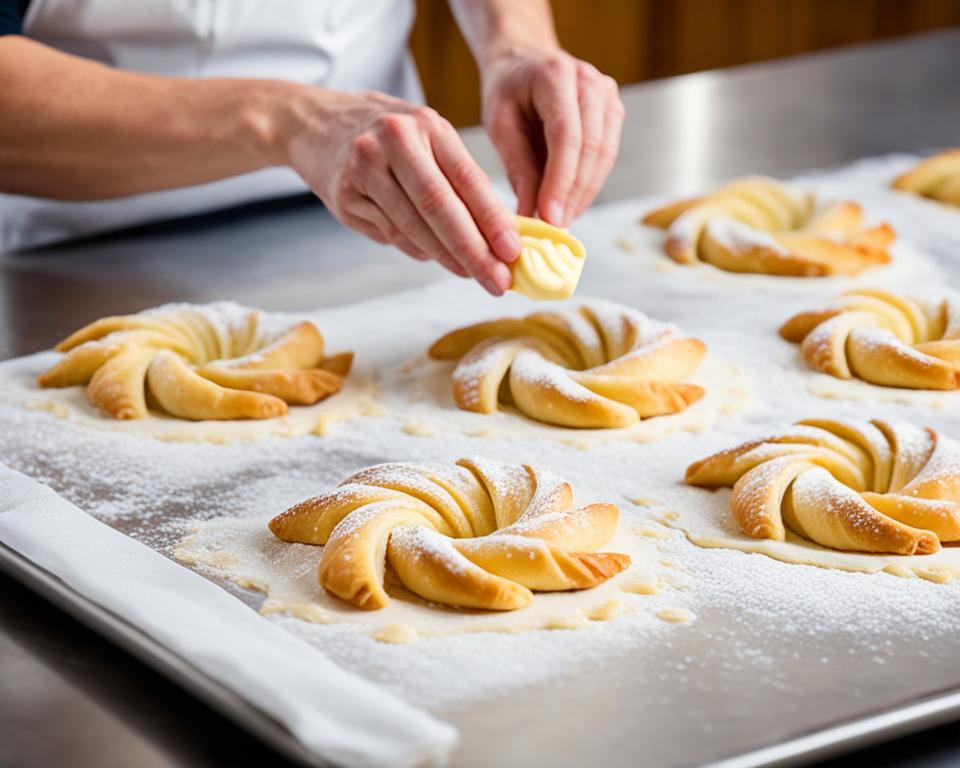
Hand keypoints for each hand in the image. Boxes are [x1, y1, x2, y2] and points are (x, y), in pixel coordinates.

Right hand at [284, 89, 518, 295]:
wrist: (313, 122)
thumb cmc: (385, 132)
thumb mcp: (425, 136)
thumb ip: (458, 176)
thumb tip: (498, 232)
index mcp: (425, 125)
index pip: (468, 180)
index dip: (493, 221)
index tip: (513, 252)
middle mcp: (393, 142)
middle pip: (440, 208)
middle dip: (474, 252)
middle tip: (498, 282)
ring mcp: (364, 170)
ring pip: (413, 228)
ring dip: (447, 259)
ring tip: (473, 275)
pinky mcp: (344, 196)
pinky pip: (390, 234)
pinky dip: (417, 250)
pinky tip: (434, 257)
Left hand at [482, 46, 624, 226]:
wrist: (524, 61)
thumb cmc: (507, 91)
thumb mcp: (500, 125)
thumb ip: (517, 167)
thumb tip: (530, 214)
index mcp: (556, 75)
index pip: (567, 136)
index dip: (560, 181)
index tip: (549, 217)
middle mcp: (590, 81)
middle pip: (592, 148)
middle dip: (574, 194)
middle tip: (555, 227)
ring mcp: (608, 95)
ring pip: (605, 155)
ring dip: (584, 194)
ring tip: (561, 221)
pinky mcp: (613, 112)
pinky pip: (607, 156)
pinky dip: (589, 184)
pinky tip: (570, 203)